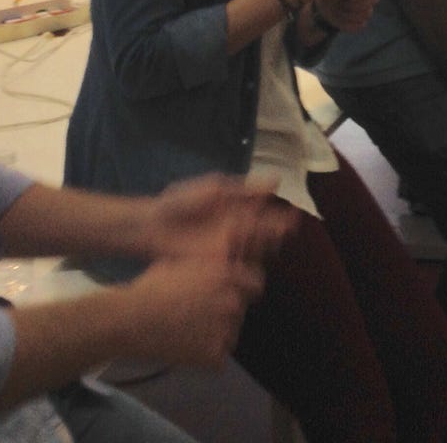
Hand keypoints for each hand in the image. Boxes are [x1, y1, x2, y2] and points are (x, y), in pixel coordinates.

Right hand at [124, 254, 265, 368]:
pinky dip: (205, 360)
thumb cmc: (148, 289)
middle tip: (197, 320)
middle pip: (240, 311)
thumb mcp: (181, 264)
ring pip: (230, 336)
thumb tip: (217, 267)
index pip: (255, 284)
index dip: (243, 291)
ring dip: (215, 338)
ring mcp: (226, 328)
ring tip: (186, 336)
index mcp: (226, 275)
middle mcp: (232, 300)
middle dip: (224, 315)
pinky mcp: (214, 354)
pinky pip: (218, 360)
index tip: (230, 298)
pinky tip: (185, 352)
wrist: (129, 319)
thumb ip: (206, 268)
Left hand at [144, 174, 294, 268]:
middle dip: (276, 232)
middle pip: (263, 234)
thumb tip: (277, 179)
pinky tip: (255, 261)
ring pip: (254, 251)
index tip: (294, 214)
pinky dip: (248, 266)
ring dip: (265, 247)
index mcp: (237, 211)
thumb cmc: (181, 202)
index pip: (264, 215)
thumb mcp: (216, 189)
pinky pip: (238, 267)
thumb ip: (245, 189)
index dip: (279, 216)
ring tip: (275, 242)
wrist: (152, 224)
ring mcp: (227, 250)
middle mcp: (236, 232)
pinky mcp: (217, 265)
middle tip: (288, 229)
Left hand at [314, 0, 376, 31]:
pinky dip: (350, 24)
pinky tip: (341, 20)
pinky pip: (361, 24)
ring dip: (351, 14)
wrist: (321, 6)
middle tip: (344, 5)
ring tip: (340, 12)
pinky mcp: (360, 21)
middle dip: (358, 4)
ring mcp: (365, 8)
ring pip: (368, 13)